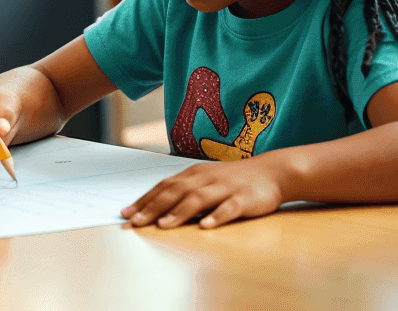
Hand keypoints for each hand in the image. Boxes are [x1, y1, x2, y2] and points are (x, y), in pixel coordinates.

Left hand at [120, 156, 286, 228]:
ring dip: (178, 212)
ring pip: (198, 199)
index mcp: (193, 174)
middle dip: (152, 207)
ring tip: (163, 225)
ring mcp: (224, 187)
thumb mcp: (206, 181)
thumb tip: (158, 206)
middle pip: (174, 192)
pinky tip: (206, 225)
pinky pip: (229, 208)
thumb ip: (185, 191)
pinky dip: (216, 216)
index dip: (144, 199)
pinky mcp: (244, 198)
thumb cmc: (234, 179)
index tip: (126, 212)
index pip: (163, 186)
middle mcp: (205, 178)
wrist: (272, 172)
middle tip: (135, 221)